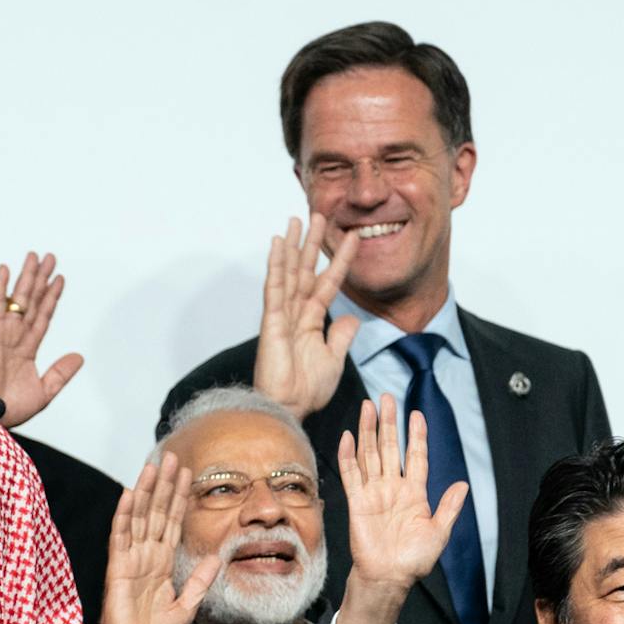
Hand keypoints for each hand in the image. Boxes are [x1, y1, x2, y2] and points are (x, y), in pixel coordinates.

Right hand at [0, 252, 82, 428]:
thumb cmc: (6, 409)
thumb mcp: (43, 392)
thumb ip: (60, 373)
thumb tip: (79, 357)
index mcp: (25, 351)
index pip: (41, 318)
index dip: (51, 299)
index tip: (59, 280)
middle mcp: (14, 338)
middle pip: (31, 302)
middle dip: (41, 280)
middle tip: (50, 258)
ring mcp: (1, 333)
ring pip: (18, 299)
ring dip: (27, 277)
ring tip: (36, 256)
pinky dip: (1, 286)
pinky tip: (6, 269)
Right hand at [88, 452, 220, 623]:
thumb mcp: (188, 606)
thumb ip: (200, 581)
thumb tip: (218, 556)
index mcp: (162, 564)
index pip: (172, 523)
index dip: (180, 498)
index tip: (188, 473)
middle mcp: (146, 557)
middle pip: (156, 513)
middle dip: (164, 485)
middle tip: (171, 456)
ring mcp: (130, 561)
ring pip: (138, 518)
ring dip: (145, 491)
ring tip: (153, 465)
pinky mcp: (117, 570)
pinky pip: (120, 538)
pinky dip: (123, 516)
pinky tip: (128, 494)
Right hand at [252, 216, 360, 420]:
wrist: (290, 408)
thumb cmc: (306, 391)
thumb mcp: (335, 359)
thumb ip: (342, 336)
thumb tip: (352, 318)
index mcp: (311, 323)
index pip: (328, 283)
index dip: (340, 261)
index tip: (352, 239)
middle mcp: (296, 314)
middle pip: (305, 271)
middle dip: (312, 243)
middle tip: (318, 215)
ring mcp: (282, 316)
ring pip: (288, 272)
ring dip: (293, 245)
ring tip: (297, 220)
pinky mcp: (271, 321)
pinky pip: (274, 287)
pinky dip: (275, 265)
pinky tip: (277, 244)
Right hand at [334, 396, 468, 623]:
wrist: (389, 577)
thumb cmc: (414, 560)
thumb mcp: (439, 532)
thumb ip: (449, 507)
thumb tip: (464, 485)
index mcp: (415, 493)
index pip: (416, 456)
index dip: (416, 435)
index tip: (417, 414)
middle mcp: (393, 488)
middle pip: (390, 448)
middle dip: (389, 422)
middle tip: (386, 398)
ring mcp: (374, 493)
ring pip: (370, 454)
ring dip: (368, 430)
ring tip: (369, 407)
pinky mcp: (357, 503)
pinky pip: (352, 474)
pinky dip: (349, 455)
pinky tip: (348, 436)